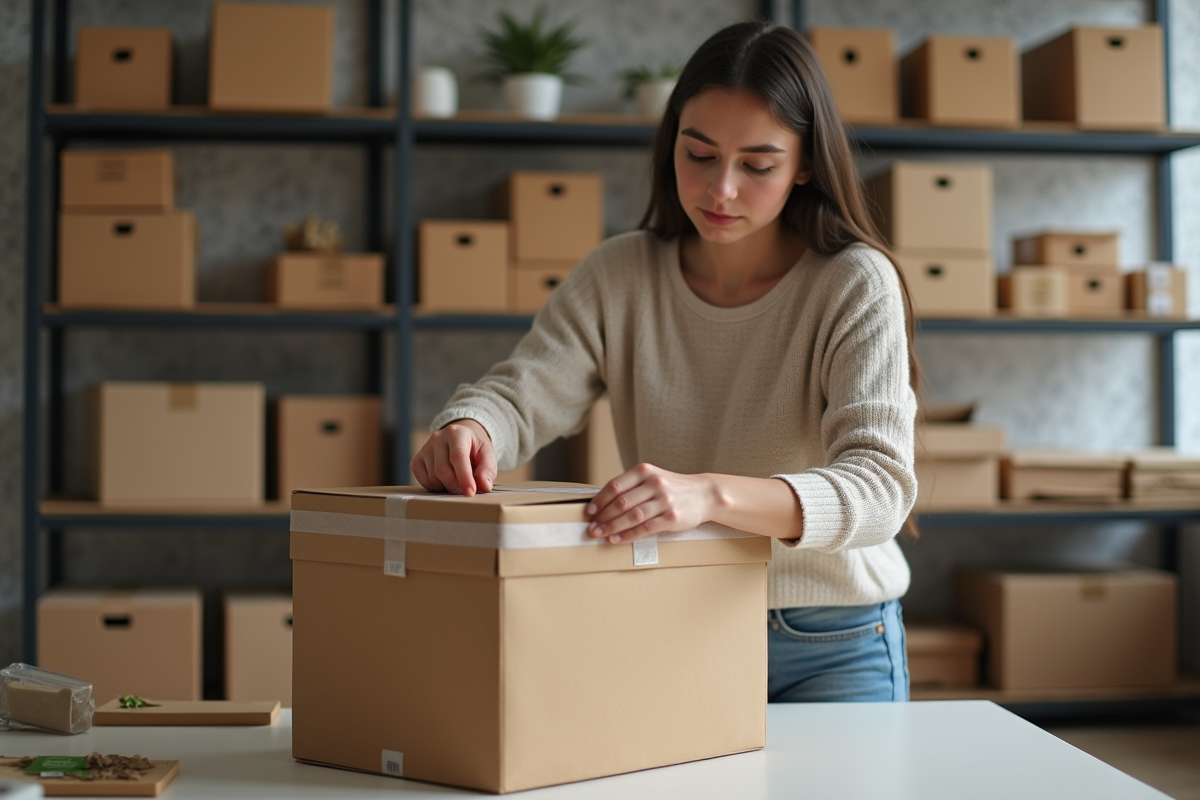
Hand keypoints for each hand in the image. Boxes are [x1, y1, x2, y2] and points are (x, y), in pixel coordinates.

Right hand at [411, 419, 495, 496]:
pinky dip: (434, 487)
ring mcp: (425, 448)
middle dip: (455, 485)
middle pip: (442, 470)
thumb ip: (488, 469)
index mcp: (456, 433)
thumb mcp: (487, 454)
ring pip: (432, 477)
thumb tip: (484, 486)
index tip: (470, 493)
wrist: (460, 438)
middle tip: (465, 489)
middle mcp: (437, 438)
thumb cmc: (474, 448)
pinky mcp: (417, 460)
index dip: (464, 477)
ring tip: (456, 481)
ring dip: (446, 486)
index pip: (458, 457)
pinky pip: (422, 480)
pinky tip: (444, 481)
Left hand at [585, 463, 716, 543]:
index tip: (589, 512)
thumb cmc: (673, 488)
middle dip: (603, 517)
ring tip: (600, 535)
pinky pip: (645, 528)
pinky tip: (617, 539)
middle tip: (591, 528)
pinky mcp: (672, 517)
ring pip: (631, 516)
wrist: (704, 494)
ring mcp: (664, 501)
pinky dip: (628, 535)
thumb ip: (632, 487)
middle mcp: (654, 484)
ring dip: (612, 527)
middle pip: (621, 502)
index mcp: (645, 472)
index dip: (600, 500)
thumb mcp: (653, 478)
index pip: (616, 486)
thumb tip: (603, 504)